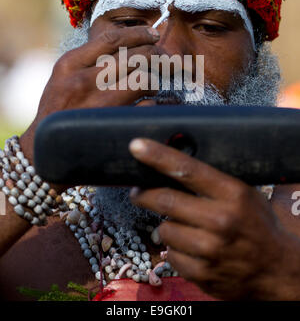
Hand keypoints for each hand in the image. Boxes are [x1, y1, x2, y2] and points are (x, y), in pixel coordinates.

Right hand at [19, 27, 159, 170]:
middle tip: (165, 59)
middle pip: (133, 57)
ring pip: (142, 80)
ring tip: (151, 86)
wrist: (43, 149)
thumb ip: (88, 60)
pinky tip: (153, 105)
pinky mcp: (112, 125)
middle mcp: (82, 81)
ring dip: (153, 81)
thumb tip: (127, 43)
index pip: (111, 39)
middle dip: (155, 55)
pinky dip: (154, 104)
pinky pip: (145, 107)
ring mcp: (97, 104)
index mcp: (70, 64)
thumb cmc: (58, 109)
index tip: (153, 34)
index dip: (139, 34)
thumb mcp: (63, 78)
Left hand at [129, 138, 299, 299]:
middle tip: (137, 191)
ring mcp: (211, 249)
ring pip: (164, 228)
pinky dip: (175, 249)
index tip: (137, 147)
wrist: (275, 270)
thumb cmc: (256, 224)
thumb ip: (213, 181)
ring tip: (182, 225)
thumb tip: (173, 165)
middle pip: (165, 200)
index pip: (187, 169)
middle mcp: (221, 220)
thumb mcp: (244, 194)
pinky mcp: (202, 273)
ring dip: (167, 225)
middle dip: (143, 194)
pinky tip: (192, 247)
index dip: (158, 156)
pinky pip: (170, 254)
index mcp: (232, 194)